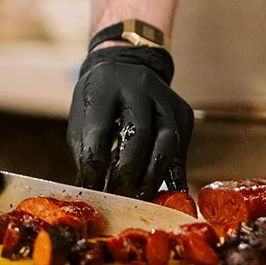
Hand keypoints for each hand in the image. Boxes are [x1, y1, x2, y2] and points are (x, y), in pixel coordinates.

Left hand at [67, 44, 193, 197]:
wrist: (125, 67)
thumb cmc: (98, 100)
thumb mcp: (82, 115)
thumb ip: (86, 150)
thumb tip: (92, 189)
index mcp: (105, 84)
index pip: (100, 127)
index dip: (96, 162)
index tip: (92, 187)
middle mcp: (138, 86)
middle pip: (139, 132)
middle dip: (128, 171)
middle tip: (119, 196)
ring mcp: (165, 97)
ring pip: (167, 140)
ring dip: (154, 175)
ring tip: (140, 198)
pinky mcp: (183, 112)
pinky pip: (181, 148)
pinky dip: (174, 174)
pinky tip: (166, 195)